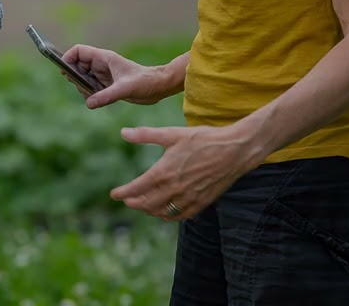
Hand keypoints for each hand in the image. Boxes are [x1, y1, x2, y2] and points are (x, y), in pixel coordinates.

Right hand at [62, 44, 167, 107]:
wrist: (159, 87)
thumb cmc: (145, 81)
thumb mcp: (125, 89)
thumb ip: (106, 96)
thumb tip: (89, 103)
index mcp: (104, 57)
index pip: (78, 51)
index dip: (68, 58)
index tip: (65, 71)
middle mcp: (101, 65)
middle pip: (77, 66)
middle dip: (75, 77)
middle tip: (82, 88)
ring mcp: (103, 75)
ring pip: (83, 78)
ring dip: (83, 87)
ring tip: (93, 95)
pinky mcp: (107, 85)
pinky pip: (90, 88)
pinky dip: (90, 94)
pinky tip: (98, 100)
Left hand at [109, 124, 252, 221]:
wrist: (234, 150)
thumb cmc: (203, 139)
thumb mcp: (171, 133)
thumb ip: (146, 135)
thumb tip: (123, 132)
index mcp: (164, 172)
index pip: (137, 188)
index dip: (123, 193)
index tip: (114, 195)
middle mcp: (174, 189)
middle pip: (147, 203)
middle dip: (134, 203)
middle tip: (126, 200)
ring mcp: (188, 198)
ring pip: (162, 212)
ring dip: (149, 210)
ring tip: (142, 206)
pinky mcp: (201, 202)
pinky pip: (180, 215)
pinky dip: (168, 216)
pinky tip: (165, 212)